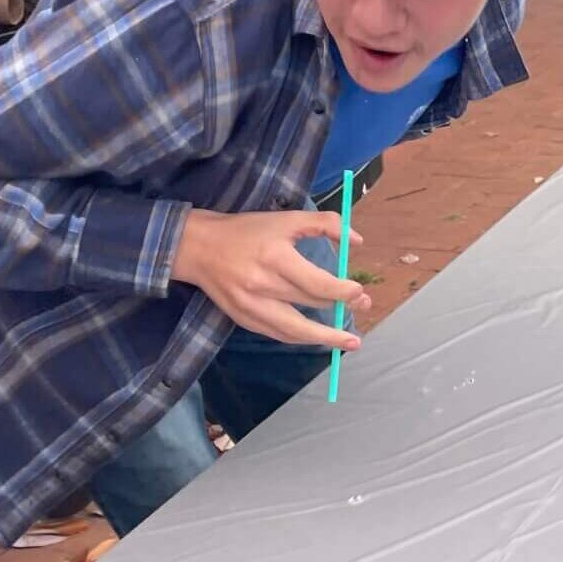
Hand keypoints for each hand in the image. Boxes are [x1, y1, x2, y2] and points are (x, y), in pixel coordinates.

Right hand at [172, 209, 370, 348]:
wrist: (199, 248)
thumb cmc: (247, 231)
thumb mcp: (286, 218)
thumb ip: (325, 223)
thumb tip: (358, 241)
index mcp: (276, 258)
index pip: (318, 284)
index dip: (343, 291)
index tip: (358, 291)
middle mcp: (263, 286)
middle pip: (311, 305)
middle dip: (341, 307)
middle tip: (363, 304)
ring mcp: (252, 307)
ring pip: (297, 331)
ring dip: (327, 338)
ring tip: (351, 342)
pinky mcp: (244, 320)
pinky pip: (279, 335)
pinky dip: (301, 338)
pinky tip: (318, 338)